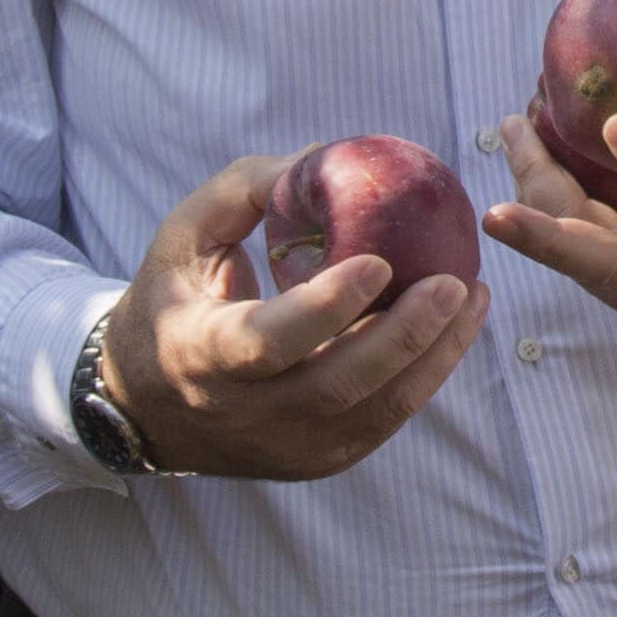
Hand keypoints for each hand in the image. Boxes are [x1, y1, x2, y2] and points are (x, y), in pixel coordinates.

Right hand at [105, 148, 484, 479]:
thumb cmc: (170, 301)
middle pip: (338, 385)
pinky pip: (383, 421)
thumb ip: (246, 190)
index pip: (269, 341)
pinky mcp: (319, 460)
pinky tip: (454, 330)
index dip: (325, 307)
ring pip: (374, 411)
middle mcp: (246, 412)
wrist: (144, 408)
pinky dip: (424, 376)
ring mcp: (287, 446)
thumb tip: (326, 155)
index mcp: (201, 353)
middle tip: (454, 281)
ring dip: (433, 356)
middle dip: (405, 334)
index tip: (378, 262)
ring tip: (472, 299)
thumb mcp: (184, 236)